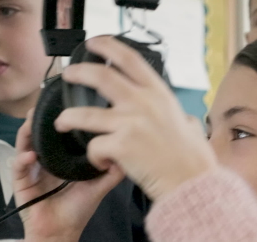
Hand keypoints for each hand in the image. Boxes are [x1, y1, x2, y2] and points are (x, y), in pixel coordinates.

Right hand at [14, 111, 125, 241]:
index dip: (62, 119)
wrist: (60, 234)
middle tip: (44, 104)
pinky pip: (17, 167)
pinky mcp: (20, 182)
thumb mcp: (98, 187)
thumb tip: (126, 151)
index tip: (68, 102)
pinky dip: (22, 160)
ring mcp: (30, 169)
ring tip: (32, 120)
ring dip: (27, 132)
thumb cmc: (77, 210)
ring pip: (25, 144)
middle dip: (40, 119)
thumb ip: (111, 172)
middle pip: (40, 133)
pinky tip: (29, 155)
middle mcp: (46, 160)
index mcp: (62, 159)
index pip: (60, 134)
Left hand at [54, 35, 216, 200]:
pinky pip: (94, 147)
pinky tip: (102, 163)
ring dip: (69, 117)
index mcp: (160, 95)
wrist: (192, 183)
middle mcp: (143, 103)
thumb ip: (180, 119)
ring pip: (85, 114)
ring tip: (62, 122)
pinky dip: (94, 156)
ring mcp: (130, 123)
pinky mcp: (121, 145)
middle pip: (101, 76)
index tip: (94, 43)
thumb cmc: (194, 161)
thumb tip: (184, 120)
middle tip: (68, 74)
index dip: (108, 47)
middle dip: (79, 72)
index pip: (130, 59)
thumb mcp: (191, 127)